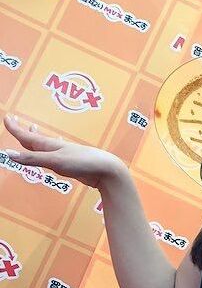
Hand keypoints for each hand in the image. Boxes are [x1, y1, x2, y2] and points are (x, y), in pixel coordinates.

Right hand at [3, 114, 125, 189]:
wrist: (106, 170)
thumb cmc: (82, 163)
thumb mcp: (54, 161)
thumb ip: (32, 159)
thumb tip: (8, 154)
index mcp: (49, 145)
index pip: (27, 136)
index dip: (15, 129)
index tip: (6, 118)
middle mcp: (55, 147)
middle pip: (35, 138)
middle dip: (23, 131)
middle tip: (14, 122)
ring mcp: (64, 154)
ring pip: (45, 145)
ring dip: (36, 138)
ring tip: (31, 130)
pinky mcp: (71, 163)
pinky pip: (55, 154)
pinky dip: (50, 150)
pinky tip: (57, 145)